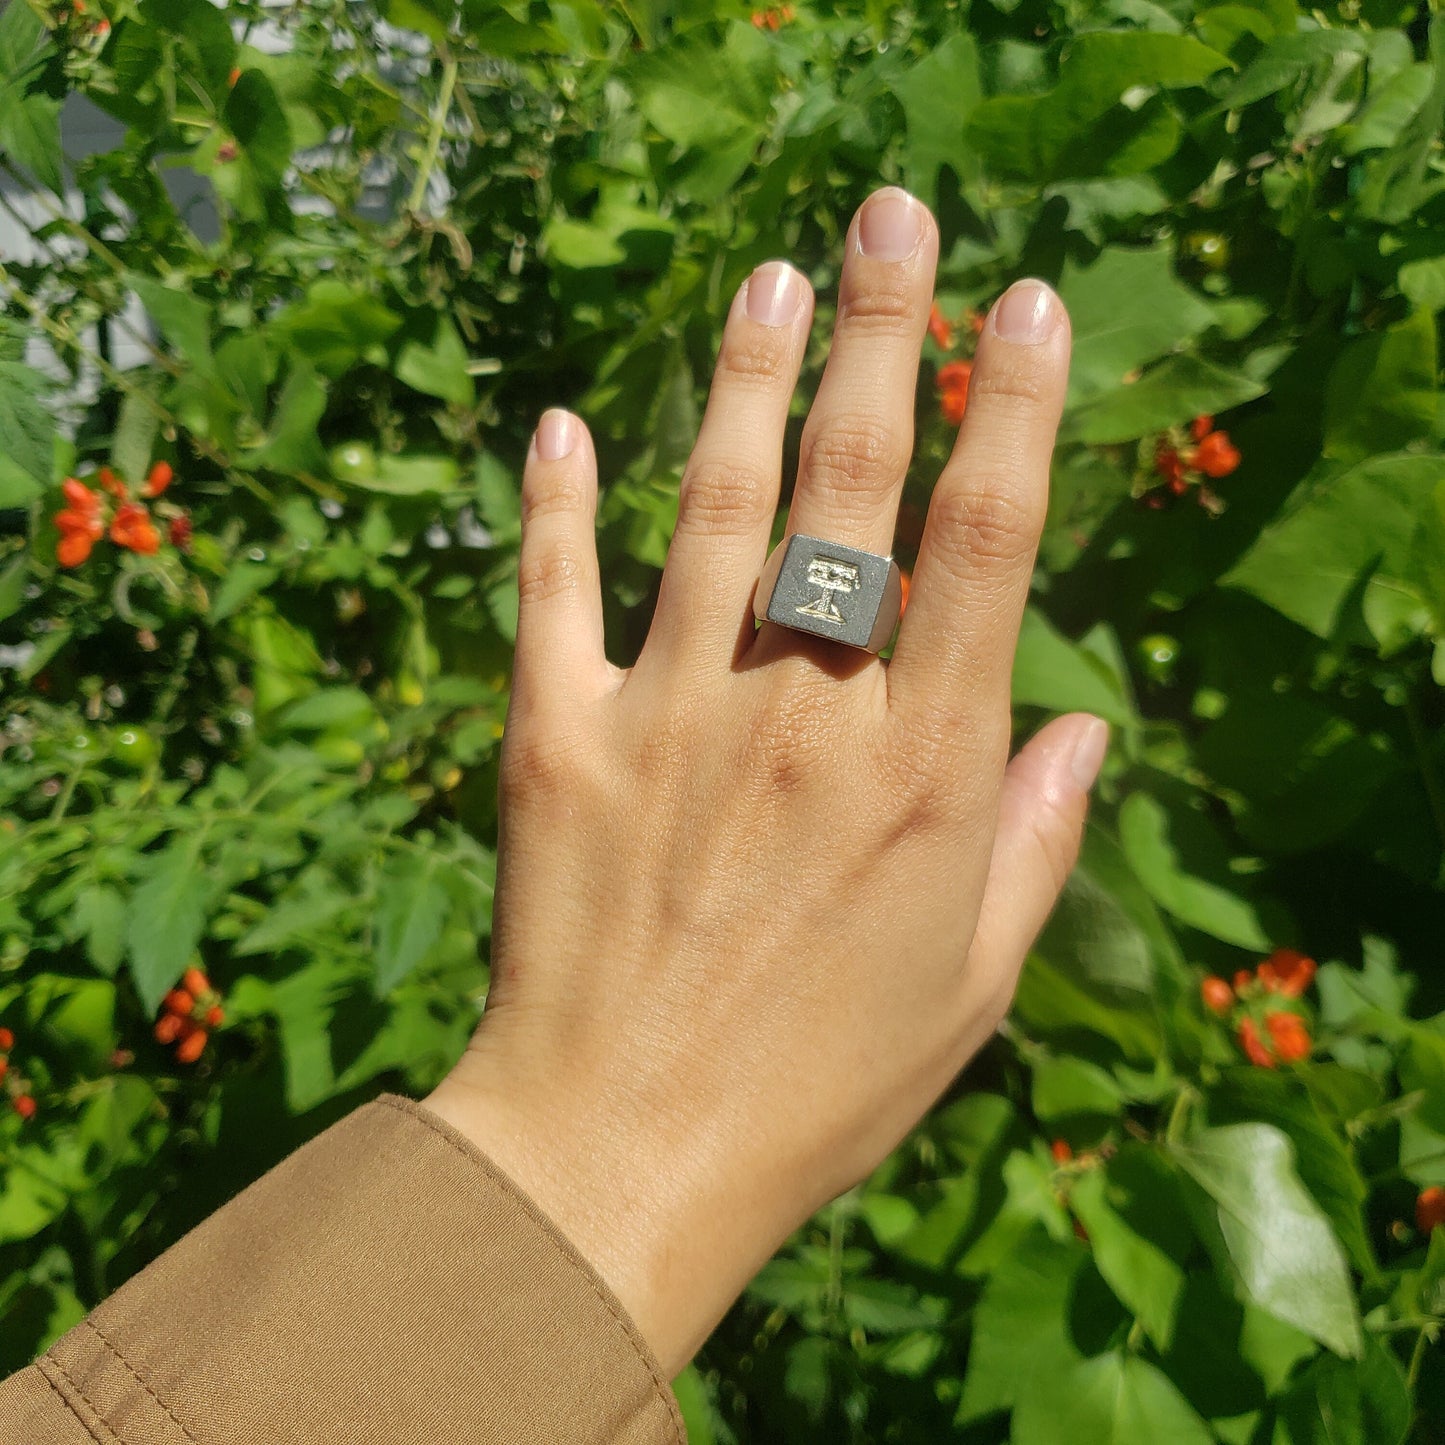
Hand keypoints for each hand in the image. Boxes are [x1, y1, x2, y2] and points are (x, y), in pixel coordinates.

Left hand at [426, 186, 1100, 1375]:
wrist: (616, 1160)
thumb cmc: (813, 1092)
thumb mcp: (968, 989)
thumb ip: (1031, 845)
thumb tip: (1081, 724)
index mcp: (918, 773)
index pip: (984, 547)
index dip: (1012, 412)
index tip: (1024, 307)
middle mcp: (801, 716)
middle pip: (855, 487)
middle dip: (886, 336)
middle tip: (894, 216)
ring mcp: (669, 715)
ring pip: (718, 507)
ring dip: (749, 381)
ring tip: (775, 278)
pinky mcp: (554, 739)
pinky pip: (554, 593)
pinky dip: (556, 504)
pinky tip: (565, 423)